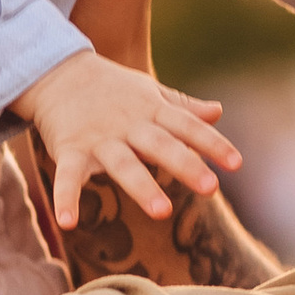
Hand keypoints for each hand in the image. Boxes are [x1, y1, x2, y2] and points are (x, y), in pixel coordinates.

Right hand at [19, 46, 238, 230]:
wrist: (57, 71)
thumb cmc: (112, 89)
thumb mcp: (148, 93)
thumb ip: (182, 107)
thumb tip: (218, 112)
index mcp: (151, 110)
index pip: (186, 126)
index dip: (212, 144)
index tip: (237, 164)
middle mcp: (128, 124)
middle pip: (160, 145)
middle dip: (185, 165)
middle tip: (211, 188)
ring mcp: (98, 138)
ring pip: (122, 163)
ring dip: (142, 186)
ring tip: (162, 212)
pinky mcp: (69, 150)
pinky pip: (67, 176)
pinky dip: (65, 198)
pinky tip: (67, 223)